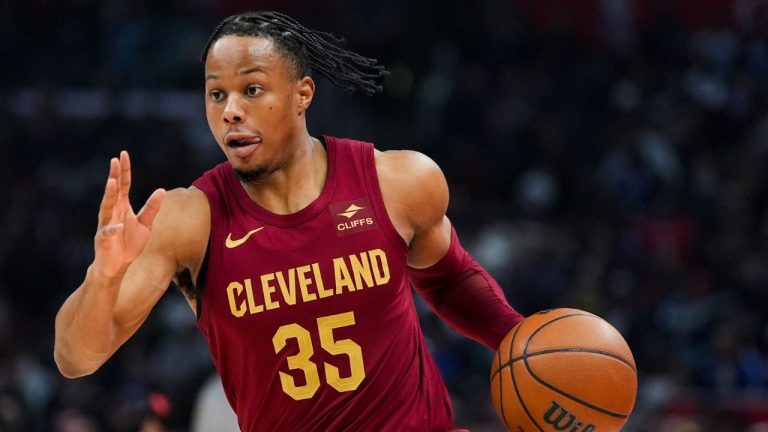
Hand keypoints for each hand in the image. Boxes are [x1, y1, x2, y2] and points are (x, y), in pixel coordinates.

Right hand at [92, 151, 165, 278]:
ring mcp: (106, 225)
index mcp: (122, 207)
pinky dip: (112, 230)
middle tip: (115, 160)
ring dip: (109, 195)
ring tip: (112, 182)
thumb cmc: (129, 244)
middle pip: (114, 191)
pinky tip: (116, 226)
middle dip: (115, 176)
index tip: (123, 155)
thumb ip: (151, 208)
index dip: (124, 171)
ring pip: (106, 208)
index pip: (123, 185)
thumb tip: (161, 190)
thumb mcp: (145, 224)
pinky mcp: (103, 241)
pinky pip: (107, 233)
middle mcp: (112, 213)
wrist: (116, 266)